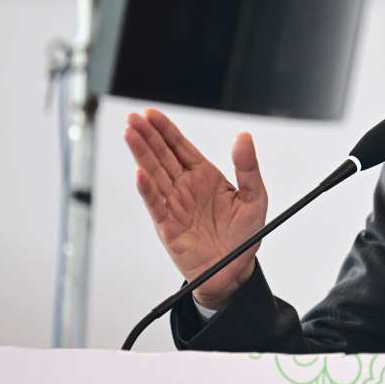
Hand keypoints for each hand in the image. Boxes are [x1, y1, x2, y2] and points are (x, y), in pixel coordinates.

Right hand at [123, 109, 267, 309]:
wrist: (234, 269)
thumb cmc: (243, 235)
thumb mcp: (254, 196)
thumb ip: (248, 167)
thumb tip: (244, 138)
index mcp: (204, 176)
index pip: (180, 147)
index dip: (165, 130)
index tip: (151, 114)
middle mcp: (185, 187)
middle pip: (161, 156)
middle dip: (147, 136)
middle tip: (133, 117)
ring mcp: (175, 205)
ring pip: (154, 175)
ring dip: (141, 155)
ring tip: (130, 135)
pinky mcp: (168, 226)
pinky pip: (156, 205)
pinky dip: (148, 190)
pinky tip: (140, 174)